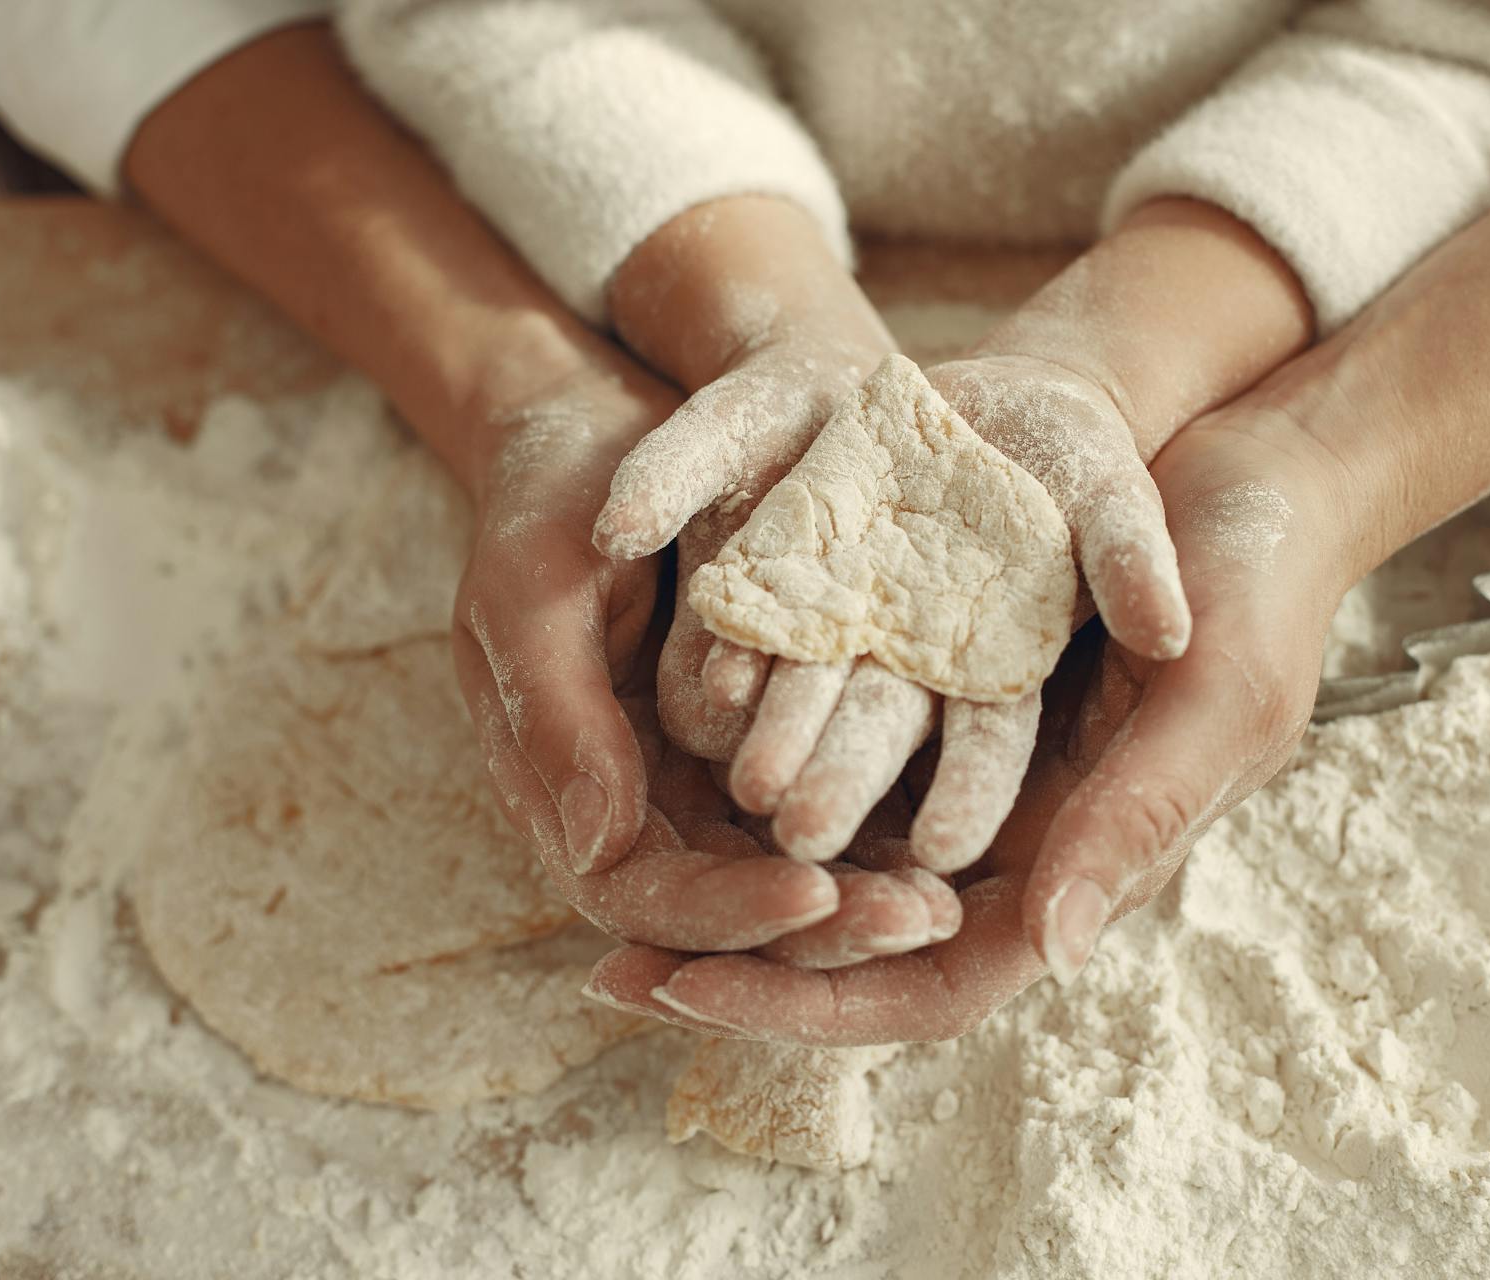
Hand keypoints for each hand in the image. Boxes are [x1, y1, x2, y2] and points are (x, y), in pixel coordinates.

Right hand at [451, 363, 956, 964]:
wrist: (611, 432)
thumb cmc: (554, 499)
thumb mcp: (532, 590)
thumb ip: (556, 714)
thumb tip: (601, 848)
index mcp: (568, 790)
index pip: (639, 893)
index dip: (724, 910)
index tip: (813, 895)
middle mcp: (645, 806)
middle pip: (729, 911)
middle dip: (820, 929)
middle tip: (918, 922)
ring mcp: (712, 779)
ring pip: (789, 876)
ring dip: (866, 902)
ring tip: (947, 908)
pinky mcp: (782, 737)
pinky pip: (830, 805)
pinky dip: (886, 834)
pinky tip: (957, 842)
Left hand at [583, 405, 1357, 1041]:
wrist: (1237, 464)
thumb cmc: (1257, 587)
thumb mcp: (1215, 700)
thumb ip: (1138, 816)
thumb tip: (1047, 946)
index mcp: (1074, 866)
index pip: (931, 982)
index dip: (815, 1006)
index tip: (694, 993)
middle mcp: (1003, 827)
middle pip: (853, 929)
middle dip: (736, 952)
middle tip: (609, 964)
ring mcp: (956, 751)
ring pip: (824, 830)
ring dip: (720, 850)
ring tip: (600, 858)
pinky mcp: (927, 669)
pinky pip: (824, 719)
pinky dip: (749, 727)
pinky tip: (659, 724)